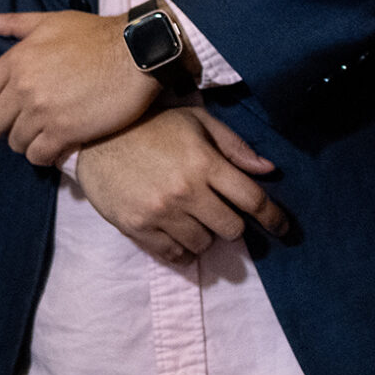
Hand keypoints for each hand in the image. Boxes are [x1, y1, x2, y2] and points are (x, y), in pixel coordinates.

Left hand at [0, 9, 158, 163]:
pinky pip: (38, 155)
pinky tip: (55, 147)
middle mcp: (23, 88)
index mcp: (16, 60)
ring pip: (15, 142)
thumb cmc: (95, 34)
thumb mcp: (49, 21)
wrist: (137, 51)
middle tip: (22, 125)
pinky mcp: (66, 131)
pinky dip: (43, 155)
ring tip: (41, 136)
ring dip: (26, 142)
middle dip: (4, 128)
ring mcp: (43, 111)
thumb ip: (12, 23)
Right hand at [71, 107, 290, 262]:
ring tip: (190, 218)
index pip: (253, 200)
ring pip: (204, 244)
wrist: (92, 137)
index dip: (274, 218)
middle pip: (232, 228)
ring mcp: (160, 212)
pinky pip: (173, 253)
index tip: (282, 228)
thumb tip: (269, 170)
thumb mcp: (195, 121)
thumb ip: (234, 146)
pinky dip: (180, 248)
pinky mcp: (137, 227)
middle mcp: (185, 190)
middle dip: (231, 223)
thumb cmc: (150, 125)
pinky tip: (174, 232)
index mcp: (204, 162)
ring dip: (204, 235)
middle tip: (218, 212)